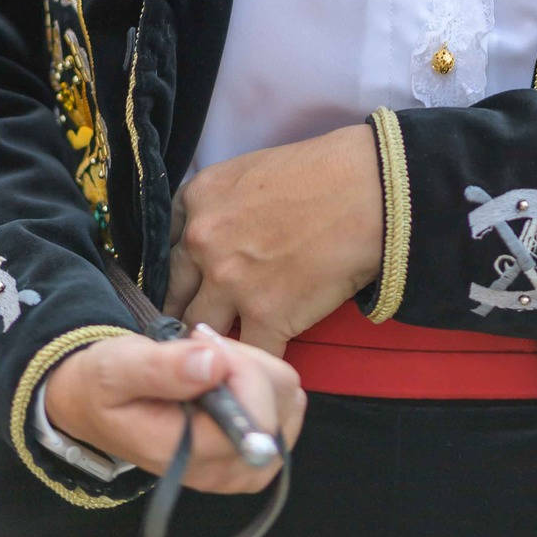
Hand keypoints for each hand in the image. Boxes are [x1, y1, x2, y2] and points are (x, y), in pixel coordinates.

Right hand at [42, 329, 304, 495]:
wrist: (95, 405)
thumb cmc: (104, 386)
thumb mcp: (118, 369)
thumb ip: (163, 369)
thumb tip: (214, 365)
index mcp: (190, 457)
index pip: (256, 418)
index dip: (238, 368)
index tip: (200, 345)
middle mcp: (224, 472)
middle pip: (280, 407)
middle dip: (247, 365)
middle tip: (201, 350)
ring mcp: (243, 466)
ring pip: (288, 401)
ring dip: (255, 369)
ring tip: (208, 362)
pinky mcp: (253, 451)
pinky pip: (285, 406)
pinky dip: (262, 380)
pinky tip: (224, 373)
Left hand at [166, 123, 384, 354]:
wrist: (370, 190)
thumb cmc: (323, 171)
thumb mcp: (251, 171)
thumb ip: (221, 206)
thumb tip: (218, 238)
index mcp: (197, 200)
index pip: (165, 248)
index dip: (178, 272)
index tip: (187, 287)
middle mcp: (203, 242)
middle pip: (175, 293)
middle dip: (187, 309)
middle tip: (199, 325)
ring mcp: (232, 282)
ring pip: (203, 328)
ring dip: (217, 341)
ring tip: (226, 354)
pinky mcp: (267, 315)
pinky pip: (250, 352)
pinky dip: (258, 361)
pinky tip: (264, 364)